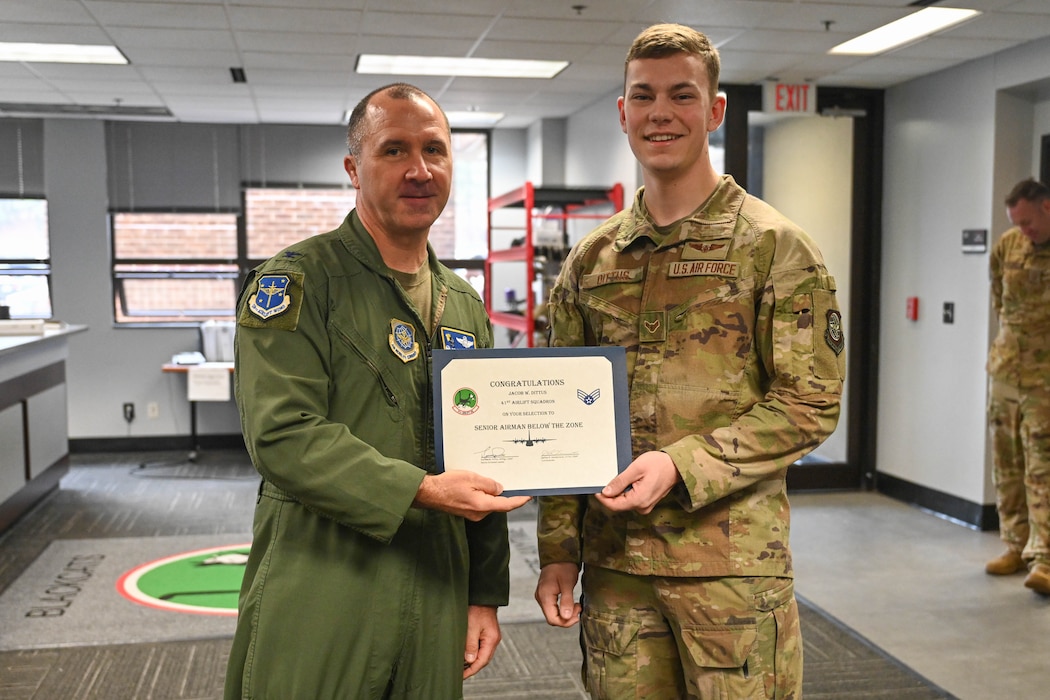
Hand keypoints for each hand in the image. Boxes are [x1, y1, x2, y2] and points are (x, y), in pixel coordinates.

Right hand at [413, 470, 530, 520]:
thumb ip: (489, 484)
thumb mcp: (472, 478)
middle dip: (505, 493)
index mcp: (482, 505)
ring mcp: (473, 513)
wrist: (429, 493)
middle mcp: (479, 513)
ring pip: (489, 502)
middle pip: (498, 503)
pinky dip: (483, 494)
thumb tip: (500, 488)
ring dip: (491, 492)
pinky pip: (480, 502)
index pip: (507, 505)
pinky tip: (479, 484)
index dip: (519, 500)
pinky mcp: (467, 511)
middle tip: (512, 480)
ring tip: (488, 478)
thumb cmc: (447, 485)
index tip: (529, 496)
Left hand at [463, 604, 500, 678]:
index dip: (472, 670)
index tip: (461, 676)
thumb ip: (471, 644)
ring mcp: (491, 636)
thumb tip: (470, 660)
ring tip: (461, 667)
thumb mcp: (471, 627)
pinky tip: (466, 655)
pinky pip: (481, 647)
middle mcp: (494, 640)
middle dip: (472, 668)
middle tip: (460, 674)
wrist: (483, 596)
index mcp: (492, 640)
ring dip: (473, 661)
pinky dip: (474, 653)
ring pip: (482, 654)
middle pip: (484, 659)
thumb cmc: (477, 609)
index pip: (482, 661)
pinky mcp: (487, 633)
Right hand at [535, 561, 580, 627]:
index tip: (577, 614)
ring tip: (576, 605)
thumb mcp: (568, 583)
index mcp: (544, 596)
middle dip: (567, 618)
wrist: (559, 554)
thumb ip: (566, 601)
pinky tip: (570, 604)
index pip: (552, 619)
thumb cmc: (563, 566)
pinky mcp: (545, 594)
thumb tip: (567, 617)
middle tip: (578, 609)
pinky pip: (553, 607)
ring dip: (565, 614)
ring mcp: (542, 596)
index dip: (566, 622)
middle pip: (552, 618)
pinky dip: (562, 609)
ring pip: (553, 614)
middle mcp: (540, 597)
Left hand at [594, 451, 679, 514]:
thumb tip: (606, 492)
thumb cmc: (659, 464)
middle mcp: (642, 507)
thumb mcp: (636, 469)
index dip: (603, 498)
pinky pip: (632, 500)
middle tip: (606, 479)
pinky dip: (626, 492)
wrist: (677, 466)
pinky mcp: (647, 502)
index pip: (614, 505)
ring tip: (620, 477)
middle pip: (619, 504)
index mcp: (639, 500)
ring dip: (619, 492)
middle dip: (610, 494)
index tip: (596, 489)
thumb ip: (620, 482)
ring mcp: (645, 506)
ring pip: (625, 502)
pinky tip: (628, 481)